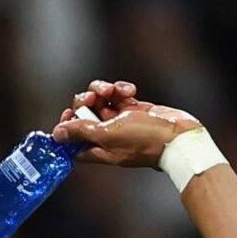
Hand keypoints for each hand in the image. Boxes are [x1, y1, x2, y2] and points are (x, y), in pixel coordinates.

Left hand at [53, 80, 201, 167]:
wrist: (179, 136)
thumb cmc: (145, 139)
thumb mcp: (108, 134)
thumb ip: (81, 132)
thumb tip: (56, 134)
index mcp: (96, 148)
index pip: (71, 139)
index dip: (66, 126)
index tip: (69, 114)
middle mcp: (106, 135)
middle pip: (83, 114)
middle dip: (86, 101)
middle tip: (94, 98)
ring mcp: (120, 121)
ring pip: (100, 100)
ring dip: (103, 91)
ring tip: (113, 91)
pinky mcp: (133, 109)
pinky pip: (118, 94)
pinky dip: (121, 89)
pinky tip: (131, 91)